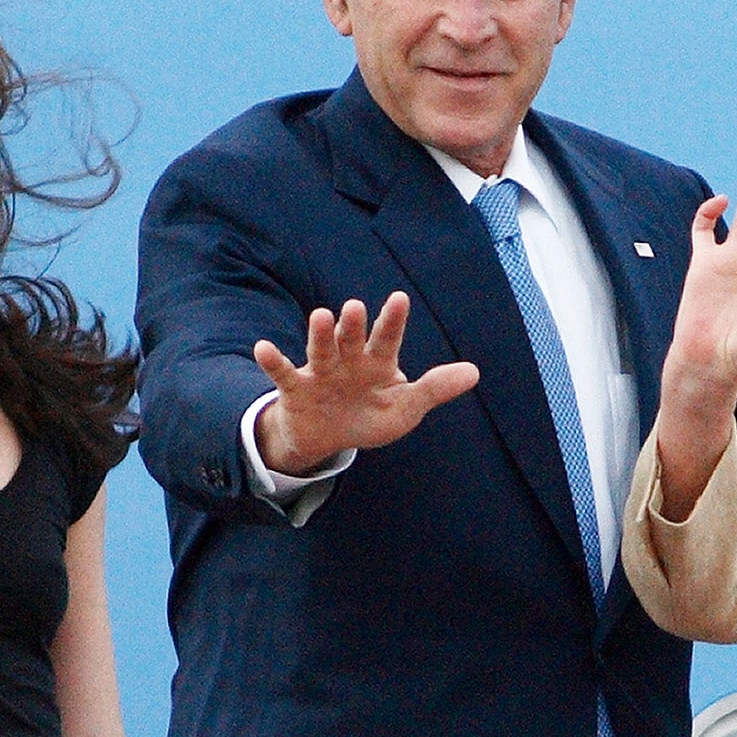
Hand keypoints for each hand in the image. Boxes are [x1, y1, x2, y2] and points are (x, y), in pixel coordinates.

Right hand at [253, 293, 478, 472]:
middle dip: (354, 324)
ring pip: (320, 348)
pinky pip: (283, 373)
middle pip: (352, 338)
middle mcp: (348, 359)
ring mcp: (321, 371)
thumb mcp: (406, 407)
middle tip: (356, 308)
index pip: (387, 337)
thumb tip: (474, 372)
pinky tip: (262, 349)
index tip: (399, 299)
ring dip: (320, 334)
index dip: (392, 320)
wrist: (328, 437)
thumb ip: (435, 389)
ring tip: (321, 316)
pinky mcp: (296, 388)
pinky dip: (273, 362)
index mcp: (377, 361)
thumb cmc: (369, 416)